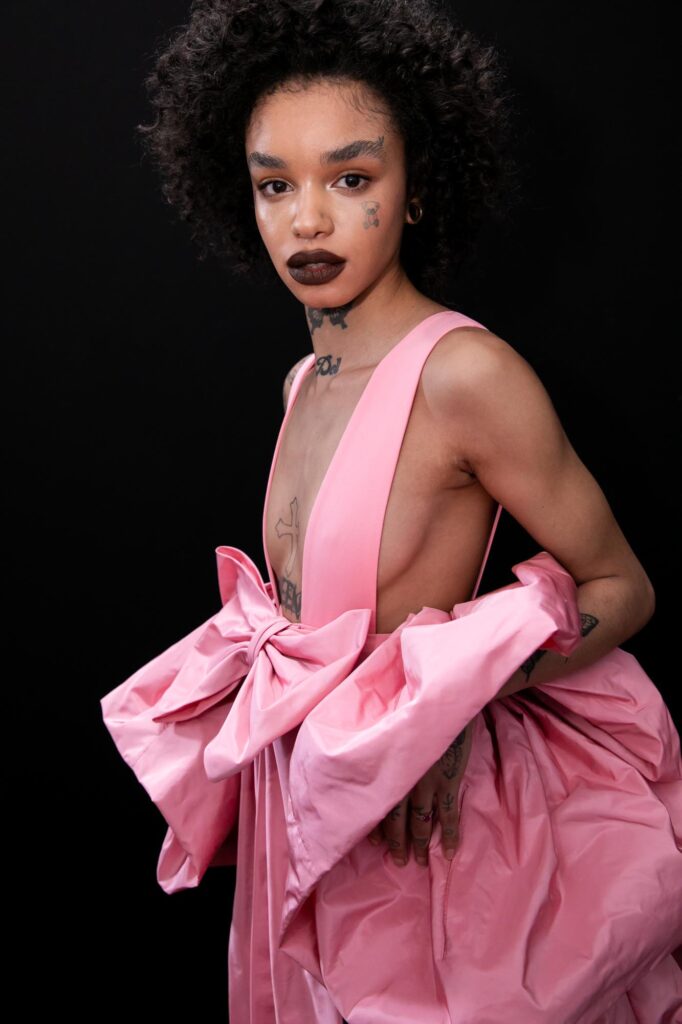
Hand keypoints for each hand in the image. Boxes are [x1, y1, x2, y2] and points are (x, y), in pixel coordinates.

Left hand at [367, 717, 474, 865]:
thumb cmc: (417, 711)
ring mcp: (427, 783)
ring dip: (419, 844)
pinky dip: (449, 835)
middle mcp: (403, 779)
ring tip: (417, 862)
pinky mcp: (448, 781)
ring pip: (420, 822)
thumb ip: (386, 751)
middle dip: (396, 842)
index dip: (374, 825)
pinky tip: (450, 852)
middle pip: (396, 819)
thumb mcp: (395, 730)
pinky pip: (448, 816)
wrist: (447, 702)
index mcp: (388, 767)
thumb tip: (375, 763)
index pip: (377, 803)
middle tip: (398, 861)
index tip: (372, 842)